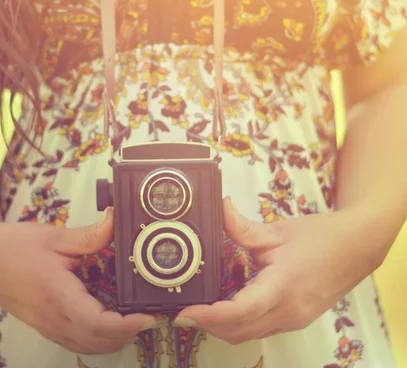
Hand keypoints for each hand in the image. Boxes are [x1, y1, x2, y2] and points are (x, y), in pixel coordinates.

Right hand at [0, 209, 163, 352]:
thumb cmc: (15, 246)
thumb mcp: (56, 237)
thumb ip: (90, 235)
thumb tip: (116, 221)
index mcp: (57, 295)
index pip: (97, 323)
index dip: (126, 325)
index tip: (147, 315)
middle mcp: (51, 318)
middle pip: (96, 342)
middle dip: (127, 335)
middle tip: (147, 316)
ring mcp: (46, 326)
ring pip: (86, 347)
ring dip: (112, 341)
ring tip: (132, 321)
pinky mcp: (43, 326)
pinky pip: (74, 342)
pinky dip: (96, 339)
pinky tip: (107, 323)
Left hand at [172, 197, 378, 342]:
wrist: (357, 247)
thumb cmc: (321, 237)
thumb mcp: (277, 230)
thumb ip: (242, 226)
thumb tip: (220, 209)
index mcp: (282, 287)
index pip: (240, 311)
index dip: (209, 315)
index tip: (186, 312)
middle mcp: (288, 312)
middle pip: (240, 331)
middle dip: (209, 325)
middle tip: (185, 310)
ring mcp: (294, 320)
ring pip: (250, 334)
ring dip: (224, 327)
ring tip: (203, 308)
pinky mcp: (296, 319)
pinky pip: (262, 329)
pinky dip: (241, 323)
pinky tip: (229, 305)